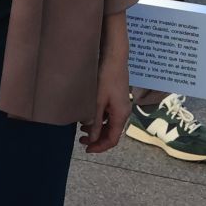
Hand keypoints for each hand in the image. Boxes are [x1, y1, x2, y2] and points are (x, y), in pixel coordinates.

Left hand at [81, 14, 127, 152]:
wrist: (114, 56)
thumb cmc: (106, 77)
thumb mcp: (98, 101)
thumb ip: (96, 121)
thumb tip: (93, 138)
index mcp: (121, 114)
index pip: (112, 139)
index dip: (100, 147)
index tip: (86, 148)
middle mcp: (124, 112)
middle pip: (112, 133)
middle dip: (97, 138)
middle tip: (81, 139)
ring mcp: (121, 104)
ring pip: (110, 124)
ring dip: (97, 128)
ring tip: (82, 128)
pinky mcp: (117, 98)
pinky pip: (109, 114)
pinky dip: (99, 119)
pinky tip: (88, 115)